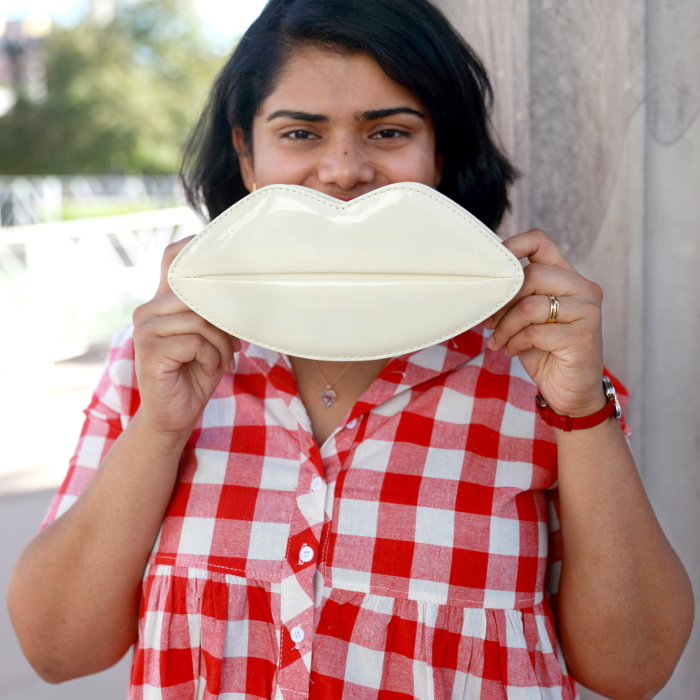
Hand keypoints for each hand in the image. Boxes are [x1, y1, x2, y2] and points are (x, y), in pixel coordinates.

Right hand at [131, 238, 239, 435]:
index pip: (173, 258)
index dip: (196, 248)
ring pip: (200, 320)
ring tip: (223, 360)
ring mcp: (144, 329)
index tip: (228, 256)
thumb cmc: (196, 372)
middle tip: (233, 344)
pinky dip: (211, 357)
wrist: (175, 414)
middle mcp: (147, 310)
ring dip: (221, 344)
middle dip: (224, 321)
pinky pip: (195, 342)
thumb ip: (213, 310)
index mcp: (162, 302)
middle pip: (199, 295)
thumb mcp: (210, 336)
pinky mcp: (149, 350)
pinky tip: (208, 369)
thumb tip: (240, 286)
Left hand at [484, 229, 605, 416]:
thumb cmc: (546, 352)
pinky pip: (535, 332)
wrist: (571, 392)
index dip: (512, 246)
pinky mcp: (583, 337)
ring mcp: (587, 312)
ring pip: (531, 305)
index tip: (491, 268)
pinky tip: (513, 351)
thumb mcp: (528, 319)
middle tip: (490, 323)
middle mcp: (584, 289)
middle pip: (532, 275)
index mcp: (569, 278)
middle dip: (503, 301)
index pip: (540, 242)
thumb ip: (517, 297)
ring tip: (499, 341)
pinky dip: (515, 343)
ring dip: (505, 326)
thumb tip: (484, 283)